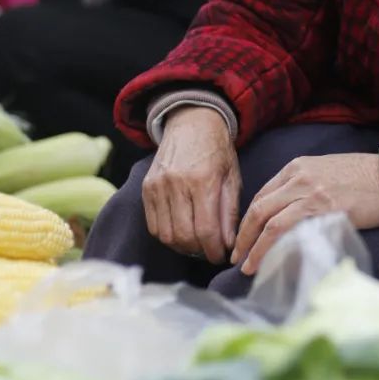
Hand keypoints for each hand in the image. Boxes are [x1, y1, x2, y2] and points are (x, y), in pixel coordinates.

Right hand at [142, 106, 241, 263]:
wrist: (191, 123)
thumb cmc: (217, 151)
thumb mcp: (232, 177)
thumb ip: (229, 212)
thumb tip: (228, 244)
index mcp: (202, 180)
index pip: (206, 230)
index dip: (214, 250)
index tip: (222, 256)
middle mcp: (176, 183)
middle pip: (184, 236)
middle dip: (199, 251)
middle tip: (211, 252)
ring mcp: (157, 186)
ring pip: (166, 235)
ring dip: (183, 247)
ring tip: (197, 244)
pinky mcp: (146, 188)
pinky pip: (153, 225)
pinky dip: (167, 236)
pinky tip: (182, 233)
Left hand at [231, 153, 378, 275]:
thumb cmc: (363, 178)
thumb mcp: (326, 172)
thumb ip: (303, 187)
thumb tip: (287, 214)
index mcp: (297, 167)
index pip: (262, 195)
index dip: (248, 220)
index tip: (244, 239)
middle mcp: (297, 176)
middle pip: (258, 208)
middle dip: (243, 236)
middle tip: (237, 257)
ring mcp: (308, 191)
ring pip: (267, 220)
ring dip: (252, 246)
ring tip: (246, 266)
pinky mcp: (321, 208)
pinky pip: (285, 228)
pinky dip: (269, 246)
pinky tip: (265, 261)